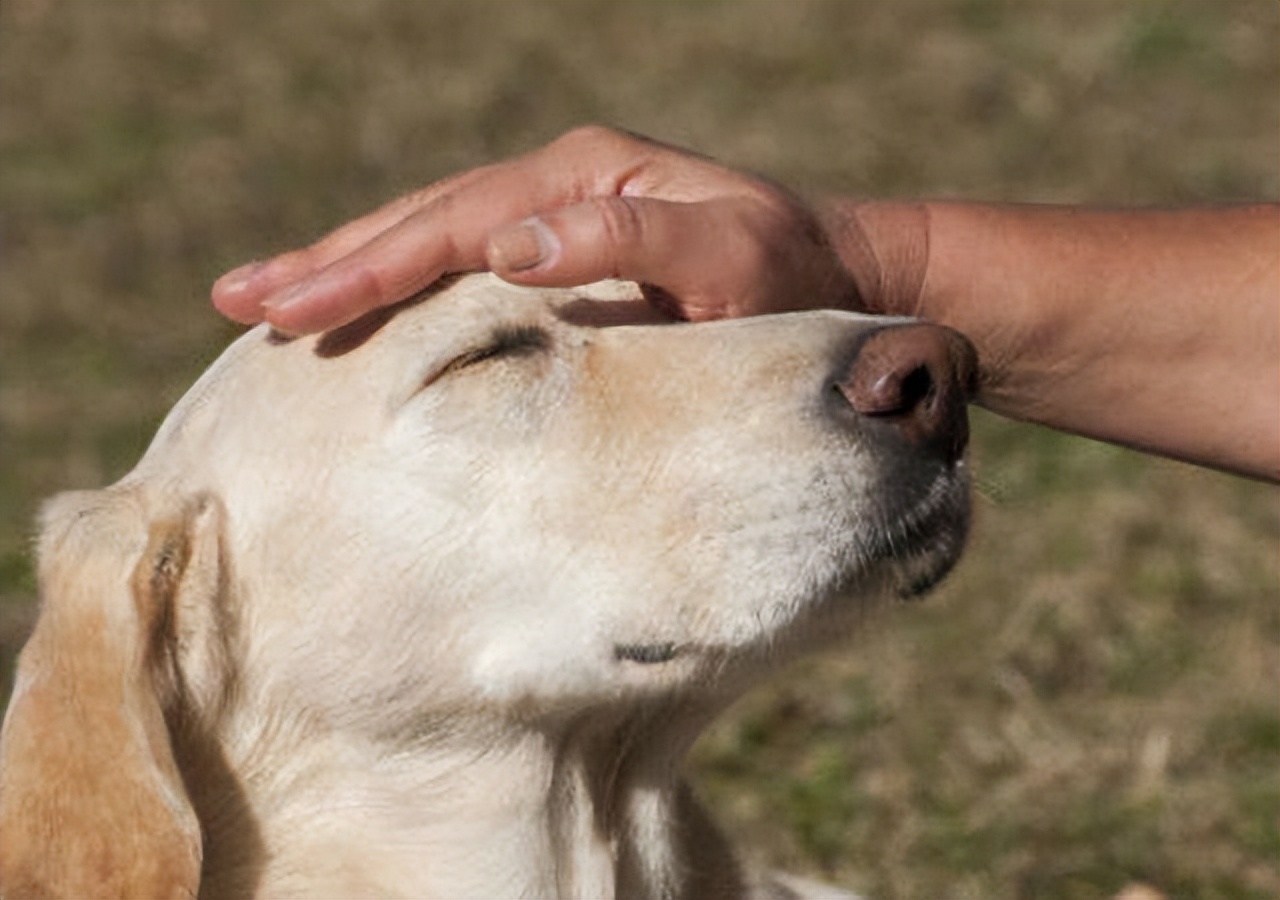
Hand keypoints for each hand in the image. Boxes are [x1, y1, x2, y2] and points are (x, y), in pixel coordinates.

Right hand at [211, 126, 861, 333]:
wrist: (839, 275)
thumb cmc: (793, 279)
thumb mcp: (732, 257)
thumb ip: (631, 241)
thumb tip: (511, 244)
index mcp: (582, 178)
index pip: (452, 224)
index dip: (367, 266)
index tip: (289, 304)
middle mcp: (559, 183)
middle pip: (421, 219)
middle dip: (328, 261)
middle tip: (236, 298)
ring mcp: (560, 211)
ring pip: (433, 236)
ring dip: (350, 266)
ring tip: (267, 298)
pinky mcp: (568, 245)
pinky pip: (466, 262)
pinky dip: (405, 284)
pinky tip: (364, 305)